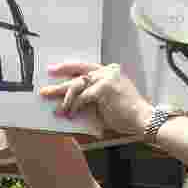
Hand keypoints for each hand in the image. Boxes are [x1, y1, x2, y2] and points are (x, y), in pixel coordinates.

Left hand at [40, 62, 154, 135]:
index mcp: (110, 72)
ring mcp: (107, 78)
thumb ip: (89, 97)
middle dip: (59, 85)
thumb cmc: (126, 114)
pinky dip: (74, 107)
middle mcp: (108, 71)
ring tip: (57, 110)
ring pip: (77, 86)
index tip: (54, 70)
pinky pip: (82, 97)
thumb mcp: (104, 102)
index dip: (68, 68)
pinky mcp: (105, 88)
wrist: (143, 120)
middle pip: (77, 75)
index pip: (84, 67)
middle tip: (45, 90)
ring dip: (64, 100)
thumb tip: (66, 102)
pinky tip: (70, 114)